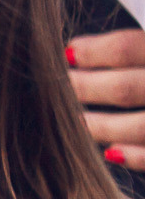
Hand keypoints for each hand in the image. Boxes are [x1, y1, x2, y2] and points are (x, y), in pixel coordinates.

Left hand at [68, 30, 144, 162]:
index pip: (126, 47)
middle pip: (124, 89)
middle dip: (86, 89)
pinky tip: (112, 153)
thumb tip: (88, 45)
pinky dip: (134, 156)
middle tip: (62, 86)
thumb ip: (141, 42)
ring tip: (77, 122)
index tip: (68, 52)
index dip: (92, 52)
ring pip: (139, 127)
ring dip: (101, 126)